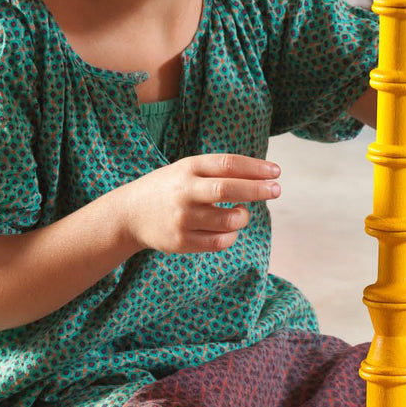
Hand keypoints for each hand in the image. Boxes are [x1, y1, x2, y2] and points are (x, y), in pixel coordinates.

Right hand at [120, 154, 280, 253]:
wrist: (129, 214)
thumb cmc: (168, 188)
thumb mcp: (186, 169)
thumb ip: (217, 171)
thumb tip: (261, 176)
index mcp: (187, 168)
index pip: (227, 164)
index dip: (255, 168)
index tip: (276, 171)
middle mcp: (184, 191)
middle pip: (229, 190)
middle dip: (258, 190)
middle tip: (276, 189)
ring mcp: (182, 218)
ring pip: (228, 220)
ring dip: (243, 217)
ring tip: (242, 213)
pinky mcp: (181, 241)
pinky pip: (219, 242)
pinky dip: (232, 236)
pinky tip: (230, 230)